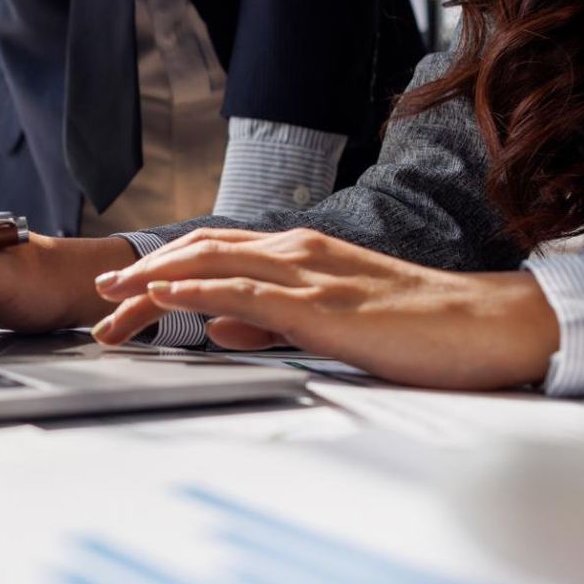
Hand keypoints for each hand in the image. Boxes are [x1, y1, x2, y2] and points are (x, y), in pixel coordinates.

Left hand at [91, 228, 559, 389]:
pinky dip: (198, 289)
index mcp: (302, 254)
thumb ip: (274, 323)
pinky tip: (166, 297)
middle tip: (97, 300)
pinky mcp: (323, 305)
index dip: (161, 269)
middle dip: (141, 274)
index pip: (215, 253)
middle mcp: (298, 251)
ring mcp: (309, 273)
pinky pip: (248, 291)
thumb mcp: (330, 328)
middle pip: (199, 251)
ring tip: (110, 302)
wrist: (486, 326)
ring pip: (212, 263)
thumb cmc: (419, 331)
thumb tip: (222, 328)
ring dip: (153, 281)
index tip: (120, 293)